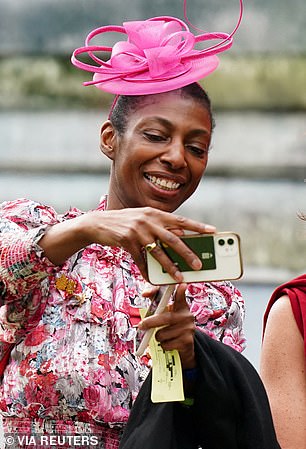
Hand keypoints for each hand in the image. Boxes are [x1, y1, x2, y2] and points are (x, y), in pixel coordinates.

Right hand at [83, 207, 215, 281]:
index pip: (181, 220)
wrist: (98, 223)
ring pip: (158, 252)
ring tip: (179, 277)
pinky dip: (146, 271)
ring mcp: (137, 231)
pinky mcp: (127, 241)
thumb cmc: (124, 222)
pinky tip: (151, 280)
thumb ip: (160, 226)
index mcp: (155, 213)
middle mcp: (148, 220)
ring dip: (170, 267)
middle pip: (173, 239)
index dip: (198, 226)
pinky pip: (140, 260)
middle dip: (187, 253)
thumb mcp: (143, 219)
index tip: (213, 231)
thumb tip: (180, 235)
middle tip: (199, 265)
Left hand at [138, 284, 195, 367]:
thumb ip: (155, 300)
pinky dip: (163, 345)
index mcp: (181, 307)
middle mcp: (187, 316)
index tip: (181, 285)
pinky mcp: (187, 342)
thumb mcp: (165, 312)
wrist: (185, 345)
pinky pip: (166, 344)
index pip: (181, 297)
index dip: (180, 291)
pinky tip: (168, 342)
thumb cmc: (171, 326)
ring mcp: (188, 329)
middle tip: (141, 325)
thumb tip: (144, 293)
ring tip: (162, 335)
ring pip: (163, 333)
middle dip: (151, 322)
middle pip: (166, 318)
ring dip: (157, 336)